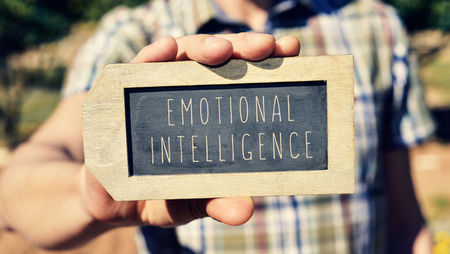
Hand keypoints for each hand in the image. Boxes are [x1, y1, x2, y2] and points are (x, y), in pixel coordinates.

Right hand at [81, 33, 299, 227]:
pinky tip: (164, 49)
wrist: (110, 199)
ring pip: (183, 54)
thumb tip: (245, 210)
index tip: (292, 51)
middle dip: (244, 49)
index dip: (267, 63)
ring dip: (204, 47)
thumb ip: (217, 201)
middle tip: (266, 47)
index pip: (243, 80)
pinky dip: (151, 56)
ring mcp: (157, 87)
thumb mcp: (192, 200)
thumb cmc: (160, 193)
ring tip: (222, 51)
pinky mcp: (124, 92)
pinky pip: (137, 67)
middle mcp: (188, 92)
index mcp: (212, 113)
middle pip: (219, 59)